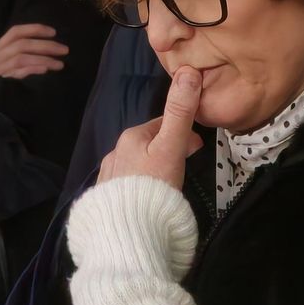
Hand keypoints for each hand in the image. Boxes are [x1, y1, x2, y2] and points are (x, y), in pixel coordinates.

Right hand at [0, 23, 68, 78]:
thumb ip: (7, 58)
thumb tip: (34, 54)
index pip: (15, 32)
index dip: (35, 29)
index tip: (53, 31)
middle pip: (23, 44)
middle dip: (46, 45)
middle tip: (65, 50)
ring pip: (22, 57)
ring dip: (44, 58)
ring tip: (60, 64)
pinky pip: (17, 72)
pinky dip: (32, 69)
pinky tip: (45, 71)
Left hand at [96, 66, 203, 189]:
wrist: (125, 233)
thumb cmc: (152, 186)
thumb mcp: (171, 148)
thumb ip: (180, 113)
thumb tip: (188, 71)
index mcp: (130, 137)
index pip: (162, 125)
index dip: (183, 133)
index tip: (198, 147)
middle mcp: (114, 153)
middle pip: (149, 145)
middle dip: (169, 150)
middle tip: (187, 166)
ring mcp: (108, 178)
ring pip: (137, 165)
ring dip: (154, 169)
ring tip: (170, 185)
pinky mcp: (105, 201)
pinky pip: (127, 186)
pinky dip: (141, 187)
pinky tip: (148, 200)